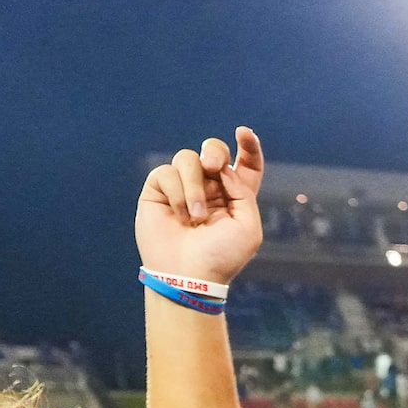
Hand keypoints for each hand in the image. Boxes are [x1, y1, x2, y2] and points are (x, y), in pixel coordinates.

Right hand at [137, 127, 264, 287]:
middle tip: (212, 166)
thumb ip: (242, 191)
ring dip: (194, 186)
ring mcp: (183, 188)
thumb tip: (220, 168)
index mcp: (236, 196)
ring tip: (195, 217)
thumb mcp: (248, 226)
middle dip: (215, 151)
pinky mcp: (158, 190)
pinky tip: (179, 216)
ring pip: (188, 158)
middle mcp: (210, 188)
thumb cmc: (222, 257)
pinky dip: (177, 193)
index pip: (245, 163)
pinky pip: (167, 172)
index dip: (248, 145)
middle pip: (214, 150)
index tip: (243, 132)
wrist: (188, 275)